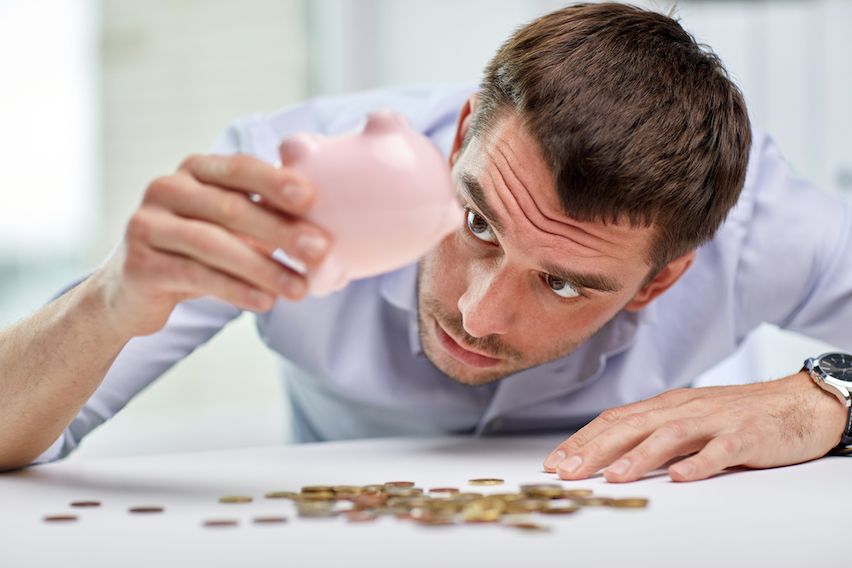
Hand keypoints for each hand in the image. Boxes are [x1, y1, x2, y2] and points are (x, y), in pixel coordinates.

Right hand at [95, 153, 330, 336]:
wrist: (133, 291)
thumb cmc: (199, 251)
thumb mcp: (232, 227)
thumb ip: (268, 213)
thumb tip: (329, 221)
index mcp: (195, 170)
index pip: (239, 169)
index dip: (275, 181)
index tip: (311, 198)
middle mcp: (166, 188)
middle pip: (231, 209)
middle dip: (281, 231)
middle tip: (320, 252)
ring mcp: (147, 224)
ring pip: (214, 245)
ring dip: (263, 268)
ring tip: (299, 289)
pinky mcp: (140, 264)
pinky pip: (196, 276)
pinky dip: (236, 290)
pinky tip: (266, 302)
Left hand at [543, 371, 847, 481]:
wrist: (795, 403)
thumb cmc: (736, 415)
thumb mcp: (687, 418)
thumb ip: (653, 432)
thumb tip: (609, 452)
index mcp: (666, 405)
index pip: (614, 420)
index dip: (582, 440)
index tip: (555, 462)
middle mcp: (683, 408)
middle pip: (631, 427)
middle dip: (594, 450)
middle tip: (568, 472)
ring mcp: (714, 420)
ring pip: (669, 436)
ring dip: (638, 457)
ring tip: (613, 477)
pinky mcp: (745, 435)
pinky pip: (720, 451)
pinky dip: (699, 464)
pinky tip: (681, 478)